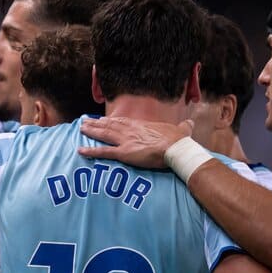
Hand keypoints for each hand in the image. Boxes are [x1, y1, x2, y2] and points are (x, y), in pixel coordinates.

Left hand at [78, 116, 193, 168]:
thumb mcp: (182, 130)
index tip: (101, 119)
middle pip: (109, 125)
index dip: (110, 120)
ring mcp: (126, 141)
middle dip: (96, 124)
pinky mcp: (124, 153)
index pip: (122, 121)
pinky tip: (81, 150)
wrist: (175, 148)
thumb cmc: (178, 141)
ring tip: (80, 129)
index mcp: (142, 125)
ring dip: (91, 132)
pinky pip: (104, 152)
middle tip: (84, 121)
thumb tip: (190, 123)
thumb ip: (183, 126)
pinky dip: (91, 151)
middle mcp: (131, 131)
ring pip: (104, 135)